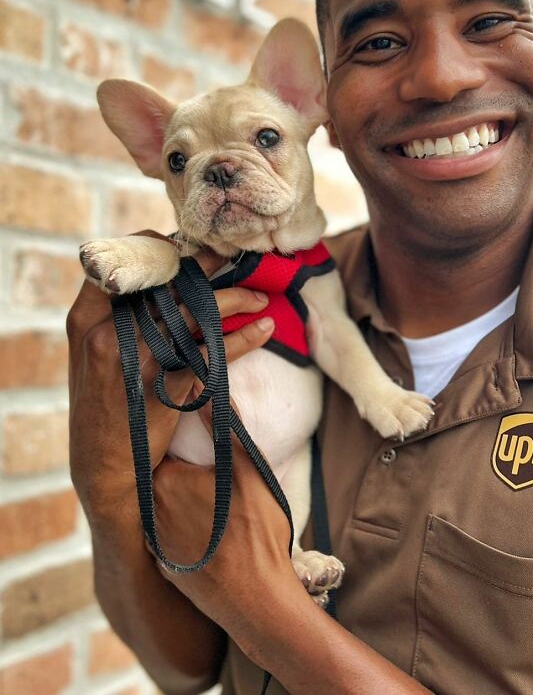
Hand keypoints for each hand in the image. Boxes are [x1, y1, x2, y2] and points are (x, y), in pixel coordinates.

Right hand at [67, 231, 273, 526]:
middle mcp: (107, 333)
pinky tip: (264, 329)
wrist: (106, 467)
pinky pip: (214, 351)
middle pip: (167, 281)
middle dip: (208, 265)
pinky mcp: (166, 386)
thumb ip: (114, 315)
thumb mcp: (94, 355)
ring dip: (235, 299)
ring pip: (196, 310)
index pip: (124, 263)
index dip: (161, 248)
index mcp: (85, 319)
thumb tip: (160, 274)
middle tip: (237, 256)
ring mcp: (136, 358)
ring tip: (260, 297)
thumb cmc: (105, 404)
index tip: (190, 248)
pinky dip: (244, 338)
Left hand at [149, 422, 302, 651]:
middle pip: (160, 471)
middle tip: (209, 465)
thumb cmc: (255, 532)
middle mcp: (148, 510)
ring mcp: (153, 542)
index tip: (193, 426)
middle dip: (180, 463)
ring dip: (180, 495)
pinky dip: (182, 525)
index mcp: (164, 480)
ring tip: (211, 497)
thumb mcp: (246, 469)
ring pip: (163, 503)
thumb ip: (222, 425)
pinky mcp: (163, 566)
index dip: (178, 432)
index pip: (161, 440)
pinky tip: (209, 527)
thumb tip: (204, 385)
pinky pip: (168, 533)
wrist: (255, 602)